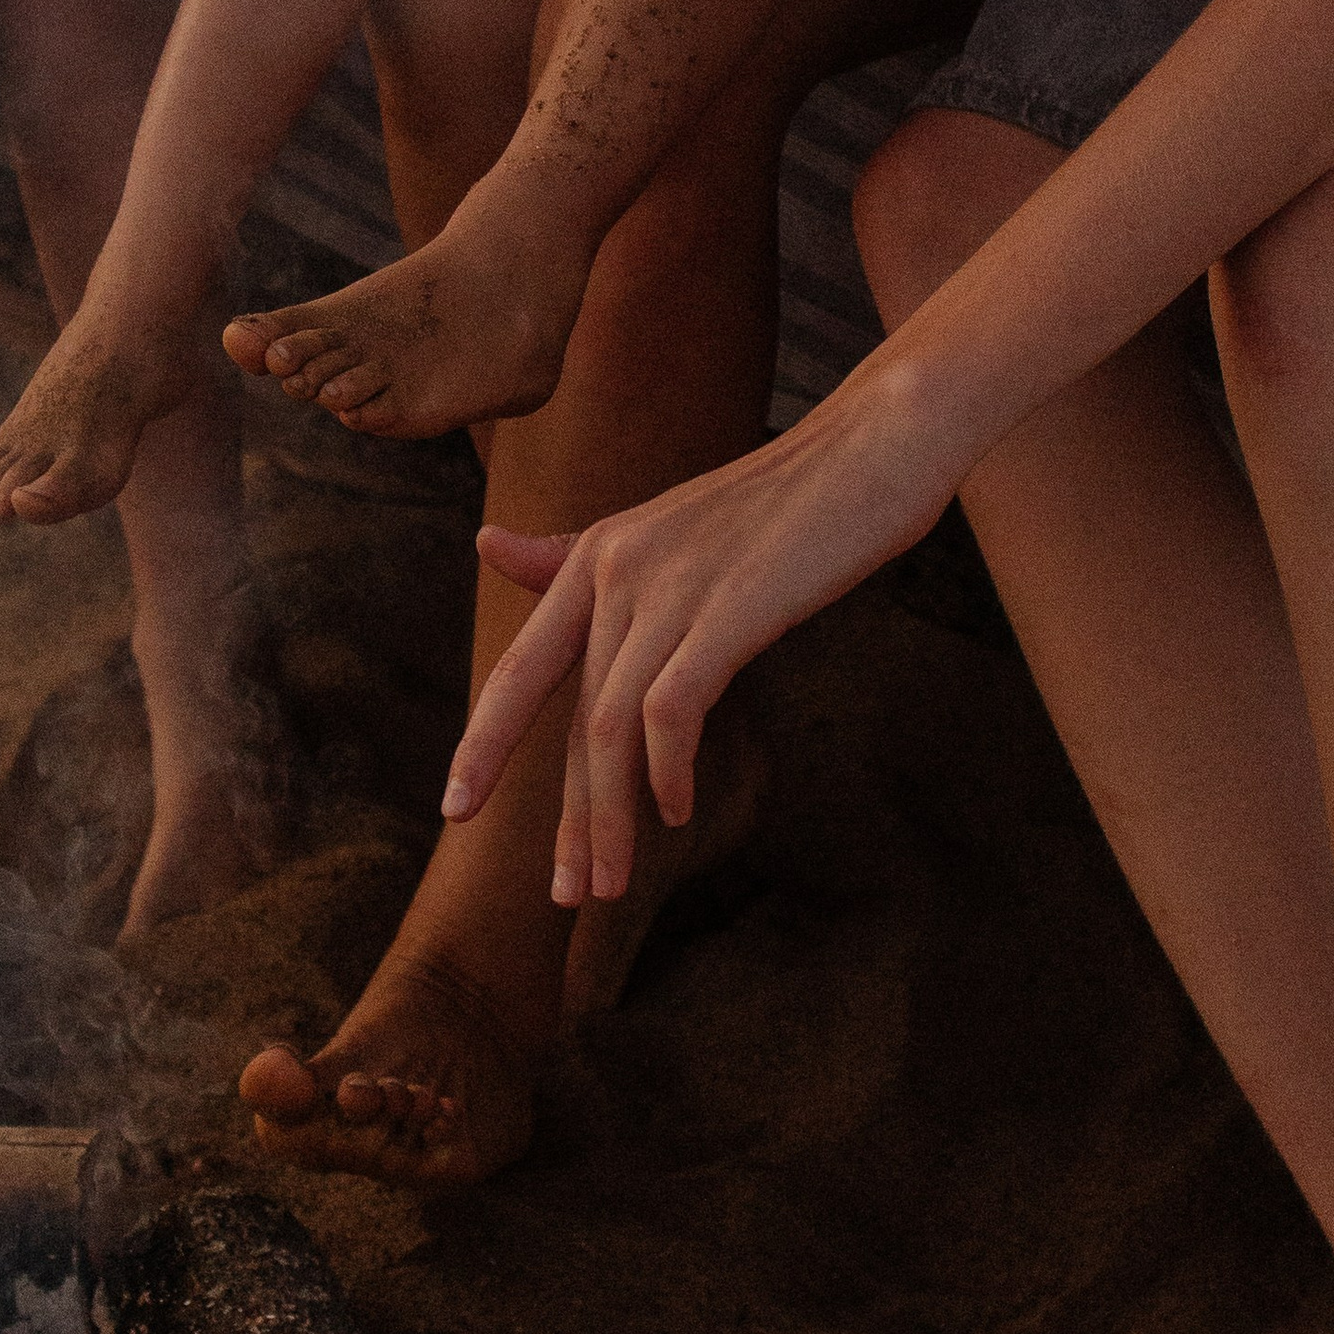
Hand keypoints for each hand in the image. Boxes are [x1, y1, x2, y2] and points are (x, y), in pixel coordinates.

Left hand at [439, 374, 953, 903]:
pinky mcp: (728, 607)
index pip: (522, 669)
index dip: (484, 743)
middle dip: (563, 815)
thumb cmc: (787, 496)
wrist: (879, 440)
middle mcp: (616, 568)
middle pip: (567, 716)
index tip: (454, 811)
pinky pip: (671, 711)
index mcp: (596, 555)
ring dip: (609, 817)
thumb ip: (578, 556)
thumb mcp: (668, 526)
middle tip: (565, 893)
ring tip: (612, 881)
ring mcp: (670, 586)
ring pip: (609, 728)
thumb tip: (489, 546)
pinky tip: (677, 811)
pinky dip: (667, 771)